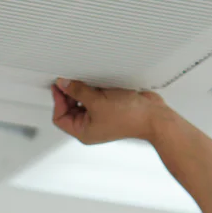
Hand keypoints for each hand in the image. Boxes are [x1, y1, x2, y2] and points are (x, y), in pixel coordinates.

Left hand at [51, 78, 179, 144]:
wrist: (154, 115)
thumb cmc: (130, 117)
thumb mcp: (96, 101)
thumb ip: (77, 91)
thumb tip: (63, 84)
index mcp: (83, 132)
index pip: (59, 117)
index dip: (58, 101)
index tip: (59, 85)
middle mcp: (90, 126)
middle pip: (69, 108)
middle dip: (70, 94)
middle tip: (71, 80)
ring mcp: (100, 117)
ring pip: (82, 101)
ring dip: (82, 90)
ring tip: (88, 82)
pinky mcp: (110, 108)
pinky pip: (95, 97)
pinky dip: (94, 89)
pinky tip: (99, 83)